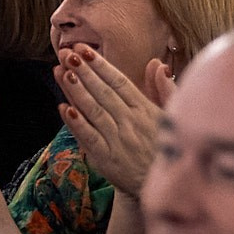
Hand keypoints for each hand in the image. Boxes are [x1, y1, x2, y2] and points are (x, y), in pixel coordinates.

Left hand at [59, 47, 170, 197]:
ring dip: (77, 91)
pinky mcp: (107, 158)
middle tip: (67, 53)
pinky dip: (77, 123)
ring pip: (94, 111)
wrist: (159, 183)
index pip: (120, 82)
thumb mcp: (172, 115)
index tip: (85, 50)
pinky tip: (64, 108)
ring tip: (62, 72)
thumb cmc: (164, 146)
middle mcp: (131, 122)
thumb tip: (158, 65)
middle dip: (84, 71)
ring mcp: (118, 140)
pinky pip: (89, 137)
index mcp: (145, 110)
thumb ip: (164, 88)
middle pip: (104, 92)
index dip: (101, 65)